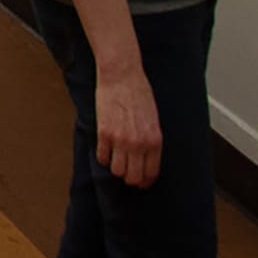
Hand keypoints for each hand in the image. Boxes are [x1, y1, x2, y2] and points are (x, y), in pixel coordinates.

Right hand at [92, 62, 165, 188]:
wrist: (121, 75)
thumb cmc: (138, 91)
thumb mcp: (154, 119)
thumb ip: (151, 140)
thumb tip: (146, 157)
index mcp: (155, 140)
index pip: (151, 172)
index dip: (146, 181)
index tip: (142, 182)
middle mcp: (139, 143)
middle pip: (133, 177)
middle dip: (131, 179)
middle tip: (128, 174)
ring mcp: (120, 139)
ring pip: (117, 171)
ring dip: (116, 168)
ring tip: (116, 160)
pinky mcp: (104, 133)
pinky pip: (102, 157)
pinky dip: (103, 157)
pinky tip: (105, 150)